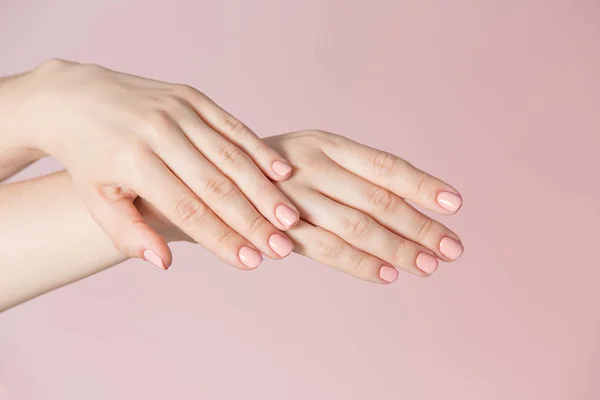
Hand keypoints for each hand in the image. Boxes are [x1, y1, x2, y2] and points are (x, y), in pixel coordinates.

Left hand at [4, 59, 299, 269]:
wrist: (76, 97)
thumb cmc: (89, 158)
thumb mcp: (96, 199)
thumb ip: (129, 233)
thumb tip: (166, 263)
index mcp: (132, 162)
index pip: (185, 209)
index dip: (220, 238)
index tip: (250, 262)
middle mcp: (158, 132)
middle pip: (215, 184)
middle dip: (252, 220)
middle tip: (282, 248)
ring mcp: (178, 110)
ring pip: (231, 155)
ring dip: (263, 189)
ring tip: (290, 218)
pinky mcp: (192, 97)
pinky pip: (233, 125)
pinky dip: (260, 150)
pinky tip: (284, 172)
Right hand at [164, 130, 463, 282]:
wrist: (207, 180)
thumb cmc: (272, 171)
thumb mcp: (308, 157)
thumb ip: (348, 176)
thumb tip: (409, 204)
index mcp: (325, 143)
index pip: (385, 165)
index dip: (422, 185)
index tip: (455, 205)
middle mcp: (313, 166)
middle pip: (380, 200)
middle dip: (420, 227)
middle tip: (454, 248)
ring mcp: (295, 198)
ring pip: (359, 226)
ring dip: (399, 249)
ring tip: (430, 265)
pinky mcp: (280, 229)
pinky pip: (328, 250)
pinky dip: (361, 264)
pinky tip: (388, 275)